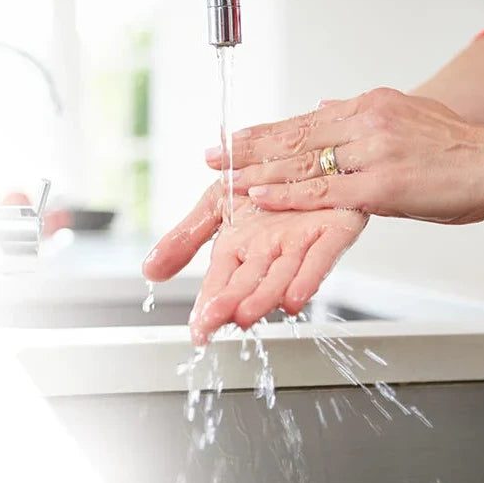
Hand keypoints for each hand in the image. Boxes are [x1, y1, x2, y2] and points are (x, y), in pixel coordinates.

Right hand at [142, 182, 366, 343]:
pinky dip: (309, 275)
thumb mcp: (215, 204)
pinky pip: (321, 255)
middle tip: (215, 322)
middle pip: (248, 283)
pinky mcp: (333, 230)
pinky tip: (297, 296)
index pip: (219, 282)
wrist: (302, 152)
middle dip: (232, 303)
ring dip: (266, 296)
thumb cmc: (262, 181)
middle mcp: (269, 252)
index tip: (198, 330)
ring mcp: (301, 243)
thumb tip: (150, 271)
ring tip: (248, 314)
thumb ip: (185, 238)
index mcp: (239, 248)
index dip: (208, 305)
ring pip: (282, 275)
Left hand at [205, 88, 483, 223]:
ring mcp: (371, 152)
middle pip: (295, 137)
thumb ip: (363, 117)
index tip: (237, 137)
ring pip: (301, 162)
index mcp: (370, 105)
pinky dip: (286, 194)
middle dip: (249, 148)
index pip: (306, 120)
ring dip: (256, 171)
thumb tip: (324, 108)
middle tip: (213, 153)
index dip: (267, 132)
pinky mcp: (380, 185)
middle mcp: (366, 121)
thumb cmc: (459, 147)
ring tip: (223, 176)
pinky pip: (322, 190)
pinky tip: (258, 195)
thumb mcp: (408, 115)